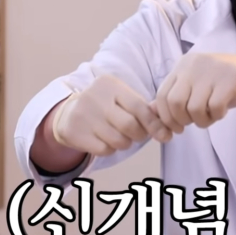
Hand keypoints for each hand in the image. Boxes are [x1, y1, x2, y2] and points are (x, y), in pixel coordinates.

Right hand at [51, 74, 169, 155]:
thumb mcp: (121, 98)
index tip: (165, 135)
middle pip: (130, 125)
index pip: (139, 107)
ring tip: (121, 136)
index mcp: (111, 85)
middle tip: (139, 134)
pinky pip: (105, 149)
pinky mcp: (76, 132)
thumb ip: (144, 107)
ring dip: (126, 143)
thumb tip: (167, 121)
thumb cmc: (105, 106)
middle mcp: (96, 97)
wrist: (67, 113)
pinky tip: (106, 140)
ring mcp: (84, 115)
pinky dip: (111, 149)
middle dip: (140, 134)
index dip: (154, 124)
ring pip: (119, 140)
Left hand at [153, 47, 235, 128]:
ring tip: (213, 115)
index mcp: (183, 65)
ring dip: (203, 121)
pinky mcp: (232, 78)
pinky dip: (217, 116)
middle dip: (183, 121)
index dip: (167, 118)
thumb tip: (151, 113)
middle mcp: (195, 64)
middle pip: (175, 103)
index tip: (178, 128)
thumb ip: (176, 96)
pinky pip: (215, 107)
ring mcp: (213, 70)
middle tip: (197, 122)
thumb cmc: (226, 83)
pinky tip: (223, 111)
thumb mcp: (198, 86)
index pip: (162, 96)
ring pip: (194, 108)